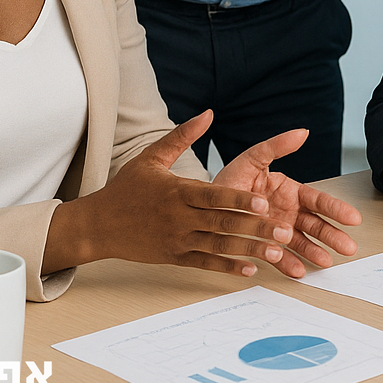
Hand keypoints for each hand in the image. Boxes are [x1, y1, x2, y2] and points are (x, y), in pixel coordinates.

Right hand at [45, 111, 293, 277]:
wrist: (96, 225)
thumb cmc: (126, 188)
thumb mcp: (151, 157)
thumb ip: (182, 137)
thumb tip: (208, 113)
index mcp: (177, 191)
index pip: (213, 196)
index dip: (239, 200)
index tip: (264, 202)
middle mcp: (179, 218)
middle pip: (223, 223)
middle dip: (256, 228)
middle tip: (286, 231)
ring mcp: (177, 240)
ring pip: (218, 246)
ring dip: (248, 249)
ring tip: (276, 252)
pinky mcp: (174, 257)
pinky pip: (205, 263)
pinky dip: (227, 267)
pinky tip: (250, 269)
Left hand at [213, 127, 361, 278]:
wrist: (203, 205)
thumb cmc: (230, 180)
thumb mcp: (252, 159)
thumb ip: (276, 147)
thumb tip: (302, 132)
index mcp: (289, 191)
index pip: (317, 200)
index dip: (336, 209)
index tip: (353, 218)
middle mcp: (287, 211)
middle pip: (315, 224)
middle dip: (333, 235)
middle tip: (349, 248)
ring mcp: (276, 230)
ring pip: (302, 242)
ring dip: (315, 252)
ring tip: (327, 263)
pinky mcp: (263, 245)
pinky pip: (278, 256)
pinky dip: (287, 263)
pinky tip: (298, 271)